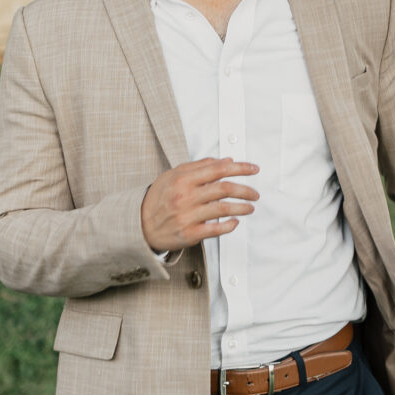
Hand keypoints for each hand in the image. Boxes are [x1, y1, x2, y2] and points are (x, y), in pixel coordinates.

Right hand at [139, 158, 259, 253]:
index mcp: (183, 179)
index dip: (240, 168)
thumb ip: (200, 166)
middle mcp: (185, 196)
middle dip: (245, 190)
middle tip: (255, 193)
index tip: (254, 170)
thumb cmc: (160, 198)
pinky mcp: (189, 234)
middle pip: (225, 189)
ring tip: (250, 207)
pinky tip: (235, 222)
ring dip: (242, 207)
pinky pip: (215, 230)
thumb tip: (227, 160)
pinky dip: (229, 225)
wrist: (139, 224)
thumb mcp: (174, 175)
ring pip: (223, 209)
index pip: (219, 169)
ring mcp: (187, 216)